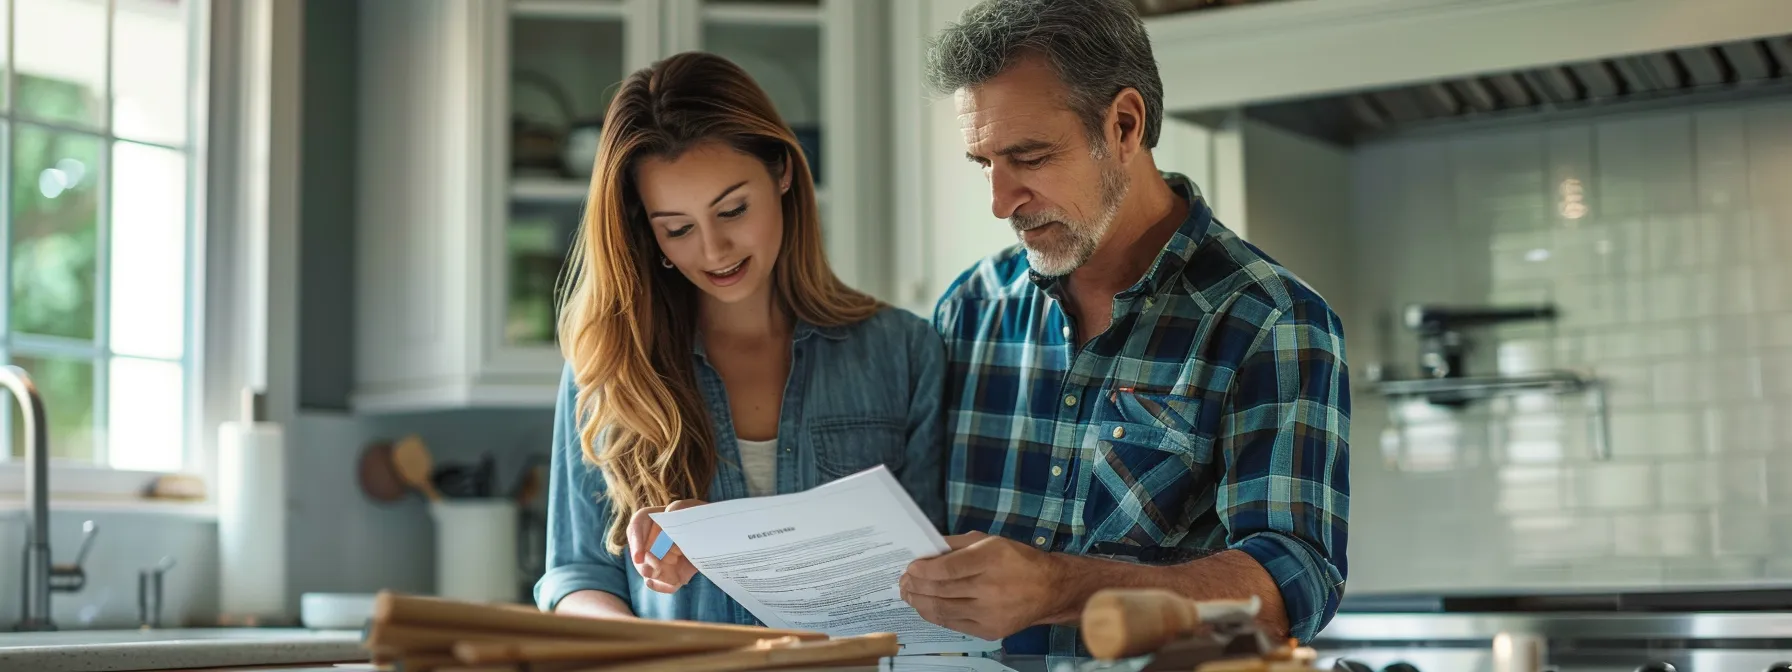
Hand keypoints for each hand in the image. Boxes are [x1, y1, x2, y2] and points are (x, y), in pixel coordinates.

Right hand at [626, 499, 705, 592]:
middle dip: (649, 563)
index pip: (635, 527)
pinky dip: (665, 585)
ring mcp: (653, 559)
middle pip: (638, 555)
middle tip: (664, 565)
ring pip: (646, 571)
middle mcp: (646, 540)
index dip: (635, 543)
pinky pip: (657, 583)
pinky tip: (677, 581)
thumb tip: (668, 514)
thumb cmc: (698, 518)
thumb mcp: (692, 508)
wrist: (712, 537)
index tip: (639, 558)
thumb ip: (679, 507)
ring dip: (659, 575)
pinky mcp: (662, 573)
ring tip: (676, 573)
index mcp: (649, 520)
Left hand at [899, 531, 1071, 640]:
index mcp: (991, 559)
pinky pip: (953, 624)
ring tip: (909, 595)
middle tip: (903, 581)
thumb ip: (956, 544)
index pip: (948, 568)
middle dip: (916, 586)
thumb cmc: (1017, 560)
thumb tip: (925, 550)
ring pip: (943, 610)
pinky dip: (935, 615)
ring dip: (920, 602)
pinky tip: (926, 607)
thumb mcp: (990, 540)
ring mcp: (990, 613)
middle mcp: (991, 588)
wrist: (1050, 589)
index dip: (924, 570)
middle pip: (942, 590)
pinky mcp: (990, 631)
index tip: (910, 567)